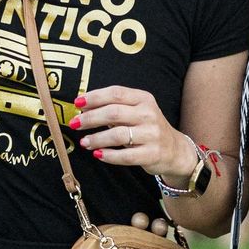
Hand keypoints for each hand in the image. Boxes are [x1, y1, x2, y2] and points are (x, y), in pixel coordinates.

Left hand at [70, 87, 197, 180]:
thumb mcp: (137, 111)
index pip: (116, 93)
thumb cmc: (147, 128)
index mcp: (144, 99)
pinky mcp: (152, 154)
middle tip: (75, 124)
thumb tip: (83, 106)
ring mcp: (152, 134)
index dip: (94, 97)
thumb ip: (114, 107)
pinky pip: (125, 156)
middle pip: (114, 113)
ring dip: (97, 138)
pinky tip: (98, 154)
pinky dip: (109, 155)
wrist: (174, 150)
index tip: (77, 103)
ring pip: (118, 135)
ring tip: (84, 142)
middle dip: (90, 118)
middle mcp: (149, 114)